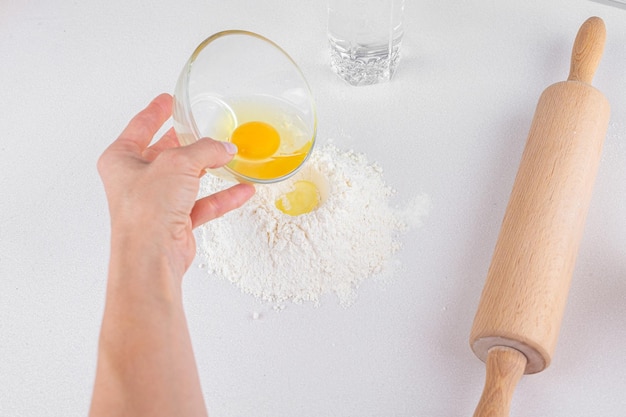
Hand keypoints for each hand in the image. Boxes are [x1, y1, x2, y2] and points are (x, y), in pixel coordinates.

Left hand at [97, 93, 254, 275]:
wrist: (151, 255)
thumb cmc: (147, 209)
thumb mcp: (178, 163)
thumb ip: (205, 150)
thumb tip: (225, 148)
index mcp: (121, 160)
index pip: (139, 127)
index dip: (155, 112)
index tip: (168, 100)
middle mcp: (136, 181)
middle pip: (164, 153)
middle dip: (185, 141)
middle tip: (201, 127)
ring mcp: (156, 202)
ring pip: (186, 179)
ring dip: (209, 169)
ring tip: (229, 154)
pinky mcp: (175, 222)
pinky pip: (203, 204)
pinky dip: (223, 196)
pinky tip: (242, 189)